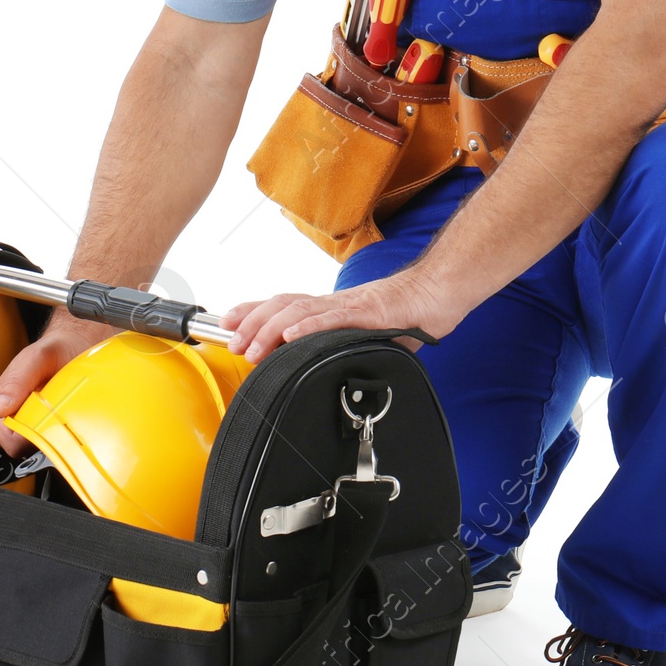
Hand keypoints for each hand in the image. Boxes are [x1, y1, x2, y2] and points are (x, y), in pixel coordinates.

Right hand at [0, 314, 117, 455]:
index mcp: (0, 404)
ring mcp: (34, 423)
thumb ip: (17, 379)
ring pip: (44, 445)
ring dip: (59, 432)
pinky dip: (70, 431)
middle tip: (62, 410)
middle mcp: (14, 417)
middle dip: (45, 434)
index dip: (28, 436)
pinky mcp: (52, 425)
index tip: (48, 420)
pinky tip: (76, 413)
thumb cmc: (55, 349)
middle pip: (27, 447)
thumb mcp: (38, 357)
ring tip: (69, 408)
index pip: (9, 440)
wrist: (80, 344)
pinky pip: (60, 440)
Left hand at [218, 268, 464, 365]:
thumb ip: (342, 349)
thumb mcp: (366, 337)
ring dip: (271, 329)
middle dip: (252, 324)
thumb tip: (322, 371)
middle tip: (233, 343)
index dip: (252, 313)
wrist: (437, 294)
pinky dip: (308, 325)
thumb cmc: (406, 314)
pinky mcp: (368, 312)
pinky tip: (291, 334)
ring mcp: (348, 306)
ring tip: (252, 346)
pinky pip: (333, 318)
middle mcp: (333, 303)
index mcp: (330, 309)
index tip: (228, 324)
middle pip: (282, 306)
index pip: (283, 305)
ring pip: (300, 311)